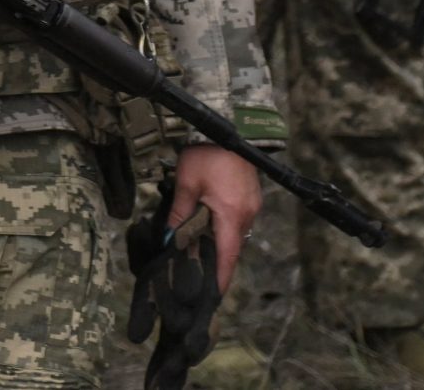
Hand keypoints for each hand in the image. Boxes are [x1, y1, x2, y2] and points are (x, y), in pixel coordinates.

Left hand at [169, 145, 261, 290]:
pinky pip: (238, 222)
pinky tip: (210, 229)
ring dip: (220, 244)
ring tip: (199, 254)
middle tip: (197, 276)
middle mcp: (247, 216)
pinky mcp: (251, 198)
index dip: (220, 277)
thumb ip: (179, 213)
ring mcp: (252, 207)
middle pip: (232, 248)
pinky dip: (225, 229)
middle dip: (217, 262)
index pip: (228, 257)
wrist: (230, 127)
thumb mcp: (186, 184)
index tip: (211, 295)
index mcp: (232, 216)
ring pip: (236, 235)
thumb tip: (171, 237)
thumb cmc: (205, 155)